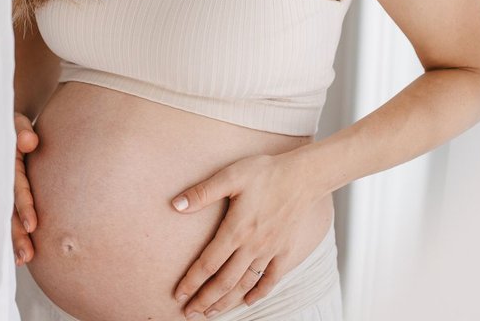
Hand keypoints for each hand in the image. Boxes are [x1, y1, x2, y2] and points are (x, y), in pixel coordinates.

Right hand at [11, 111, 39, 265]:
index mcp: (2, 163)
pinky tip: (18, 255)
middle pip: (8, 210)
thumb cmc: (11, 125)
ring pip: (6, 217)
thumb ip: (22, 130)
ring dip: (13, 239)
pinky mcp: (2, 195)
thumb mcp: (15, 121)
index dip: (23, 207)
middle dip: (16, 234)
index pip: (15, 188)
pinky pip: (6, 216)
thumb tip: (30, 141)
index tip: (32, 226)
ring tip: (24, 259)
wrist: (0, 126)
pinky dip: (11, 234)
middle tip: (27, 255)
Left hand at [169, 151, 318, 316]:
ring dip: (226, 301)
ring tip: (211, 313)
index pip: (208, 264)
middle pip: (224, 282)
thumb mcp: (230, 176)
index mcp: (236, 230)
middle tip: (190, 313)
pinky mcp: (285, 251)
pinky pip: (271, 279)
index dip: (192, 281)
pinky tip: (247, 301)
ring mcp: (270, 251)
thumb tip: (175, 204)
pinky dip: (258, 292)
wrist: (303, 176)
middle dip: (205, 300)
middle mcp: (252, 246)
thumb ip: (202, 192)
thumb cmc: (265, 173)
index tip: (178, 294)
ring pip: (245, 284)